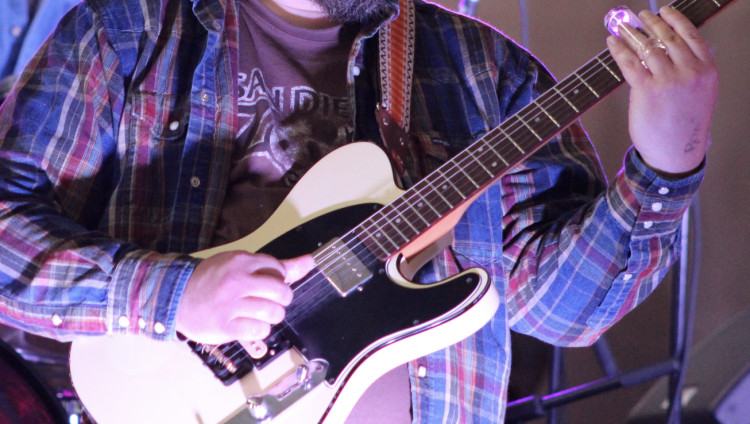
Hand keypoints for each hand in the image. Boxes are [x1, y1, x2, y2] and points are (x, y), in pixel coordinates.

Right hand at [176, 251, 315, 344]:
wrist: (176, 297)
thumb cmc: (213, 280)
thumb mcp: (240, 264)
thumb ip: (277, 266)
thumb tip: (310, 261)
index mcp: (241, 261)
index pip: (279, 270)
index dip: (279, 279)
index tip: (266, 284)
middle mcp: (236, 281)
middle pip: (282, 292)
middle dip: (281, 299)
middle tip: (270, 301)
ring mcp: (230, 304)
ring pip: (273, 312)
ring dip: (272, 316)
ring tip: (260, 314)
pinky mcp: (225, 326)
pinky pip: (259, 330)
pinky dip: (260, 330)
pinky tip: (249, 324)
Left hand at [607, 6, 717, 174]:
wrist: (676, 153)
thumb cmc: (684, 126)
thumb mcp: (700, 93)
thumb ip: (690, 70)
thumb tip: (668, 51)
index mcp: (707, 70)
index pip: (690, 35)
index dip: (675, 19)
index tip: (664, 10)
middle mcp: (690, 71)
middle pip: (667, 38)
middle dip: (650, 23)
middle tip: (639, 17)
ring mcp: (668, 80)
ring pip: (647, 47)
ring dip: (631, 34)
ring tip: (621, 27)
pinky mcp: (647, 90)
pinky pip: (629, 63)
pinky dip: (618, 50)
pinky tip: (612, 43)